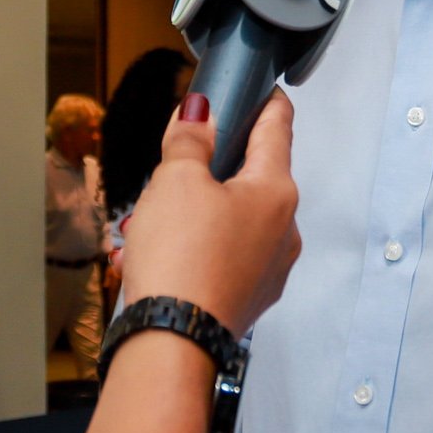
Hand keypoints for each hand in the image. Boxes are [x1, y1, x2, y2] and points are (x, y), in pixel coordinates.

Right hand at [114, 91, 299, 333]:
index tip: (260, 90)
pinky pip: (219, 259)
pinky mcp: (247, 298)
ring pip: (230, 222)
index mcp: (276, 191)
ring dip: (191, 215)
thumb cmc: (181, 259)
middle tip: (174, 167)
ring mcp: (269, 269)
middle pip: (251, 179)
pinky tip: (151, 258)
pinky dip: (190, 251)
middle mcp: (284, 231)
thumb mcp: (175, 180)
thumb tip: (200, 114)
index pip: (278, 128)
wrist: (172, 343)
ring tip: (148, 224)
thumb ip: (189, 139)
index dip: (266, 102)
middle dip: (210, 170)